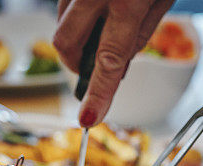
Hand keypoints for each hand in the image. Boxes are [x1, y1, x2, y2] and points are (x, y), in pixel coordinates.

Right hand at [53, 0, 173, 126]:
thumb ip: (142, 33)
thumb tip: (121, 65)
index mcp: (127, 2)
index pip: (108, 61)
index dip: (97, 94)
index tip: (88, 118)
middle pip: (66, 45)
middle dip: (75, 63)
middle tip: (93, 65)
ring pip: (60, 24)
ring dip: (76, 37)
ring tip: (103, 25)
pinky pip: (63, 6)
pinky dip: (76, 16)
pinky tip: (96, 8)